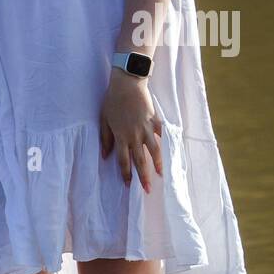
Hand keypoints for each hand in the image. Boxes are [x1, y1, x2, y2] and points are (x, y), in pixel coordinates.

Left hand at [100, 68, 162, 192]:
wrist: (127, 83)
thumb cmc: (112, 100)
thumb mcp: (104, 119)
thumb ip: (105, 138)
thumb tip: (105, 155)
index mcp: (121, 136)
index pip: (124, 160)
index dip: (126, 174)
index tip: (129, 185)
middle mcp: (134, 136)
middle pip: (140, 160)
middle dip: (143, 177)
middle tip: (148, 190)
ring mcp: (146, 128)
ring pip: (154, 151)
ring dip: (158, 164)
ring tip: (161, 175)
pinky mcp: (155, 120)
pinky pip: (161, 134)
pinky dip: (165, 143)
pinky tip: (169, 152)